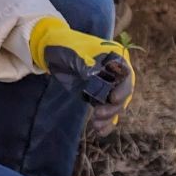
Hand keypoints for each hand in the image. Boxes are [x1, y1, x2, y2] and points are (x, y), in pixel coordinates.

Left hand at [29, 18, 133, 134]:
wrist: (50, 49)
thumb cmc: (64, 45)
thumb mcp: (74, 53)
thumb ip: (86, 66)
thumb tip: (94, 78)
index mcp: (113, 58)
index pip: (125, 75)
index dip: (123, 88)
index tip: (113, 99)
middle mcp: (114, 73)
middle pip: (122, 93)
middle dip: (113, 107)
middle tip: (98, 114)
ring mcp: (107, 85)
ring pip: (115, 105)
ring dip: (108, 117)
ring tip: (96, 125)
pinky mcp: (99, 96)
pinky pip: (107, 111)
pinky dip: (105, 122)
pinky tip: (100, 131)